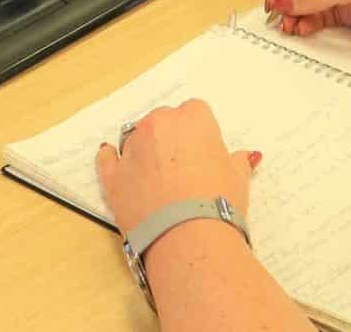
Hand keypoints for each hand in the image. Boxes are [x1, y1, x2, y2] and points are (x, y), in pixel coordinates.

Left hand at [93, 99, 260, 236]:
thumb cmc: (216, 207)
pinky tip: (115, 158)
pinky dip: (112, 158)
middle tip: (186, 165)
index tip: (205, 149)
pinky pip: (107, 158)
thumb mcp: (238, 180)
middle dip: (172, 137)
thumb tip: (243, 159)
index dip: (201, 132)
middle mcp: (158, 126)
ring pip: (136, 136)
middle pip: (164, 119)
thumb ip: (237, 162)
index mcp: (191, 120)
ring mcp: (132, 150)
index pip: (195, 111)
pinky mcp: (113, 176)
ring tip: (160, 176)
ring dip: (145, 148)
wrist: (188, 238)